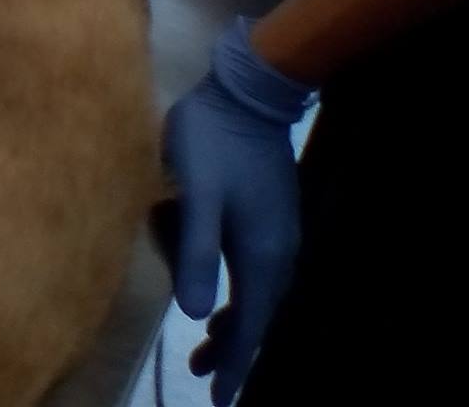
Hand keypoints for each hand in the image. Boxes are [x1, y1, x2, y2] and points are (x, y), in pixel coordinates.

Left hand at [161, 17, 316, 406]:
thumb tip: (190, 314)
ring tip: (207, 348)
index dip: (234, 362)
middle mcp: (278, 250)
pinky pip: (256, 271)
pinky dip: (239, 293)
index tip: (220, 398)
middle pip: (257, 315)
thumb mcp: (196, 196)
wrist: (245, 91)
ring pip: (257, 294)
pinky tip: (219, 294)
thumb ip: (195, 252)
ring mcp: (277, 232)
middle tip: (205, 378)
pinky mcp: (269, 217)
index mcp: (261, 253)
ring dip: (234, 323)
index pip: (249, 324)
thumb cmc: (210, 140)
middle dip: (233, 350)